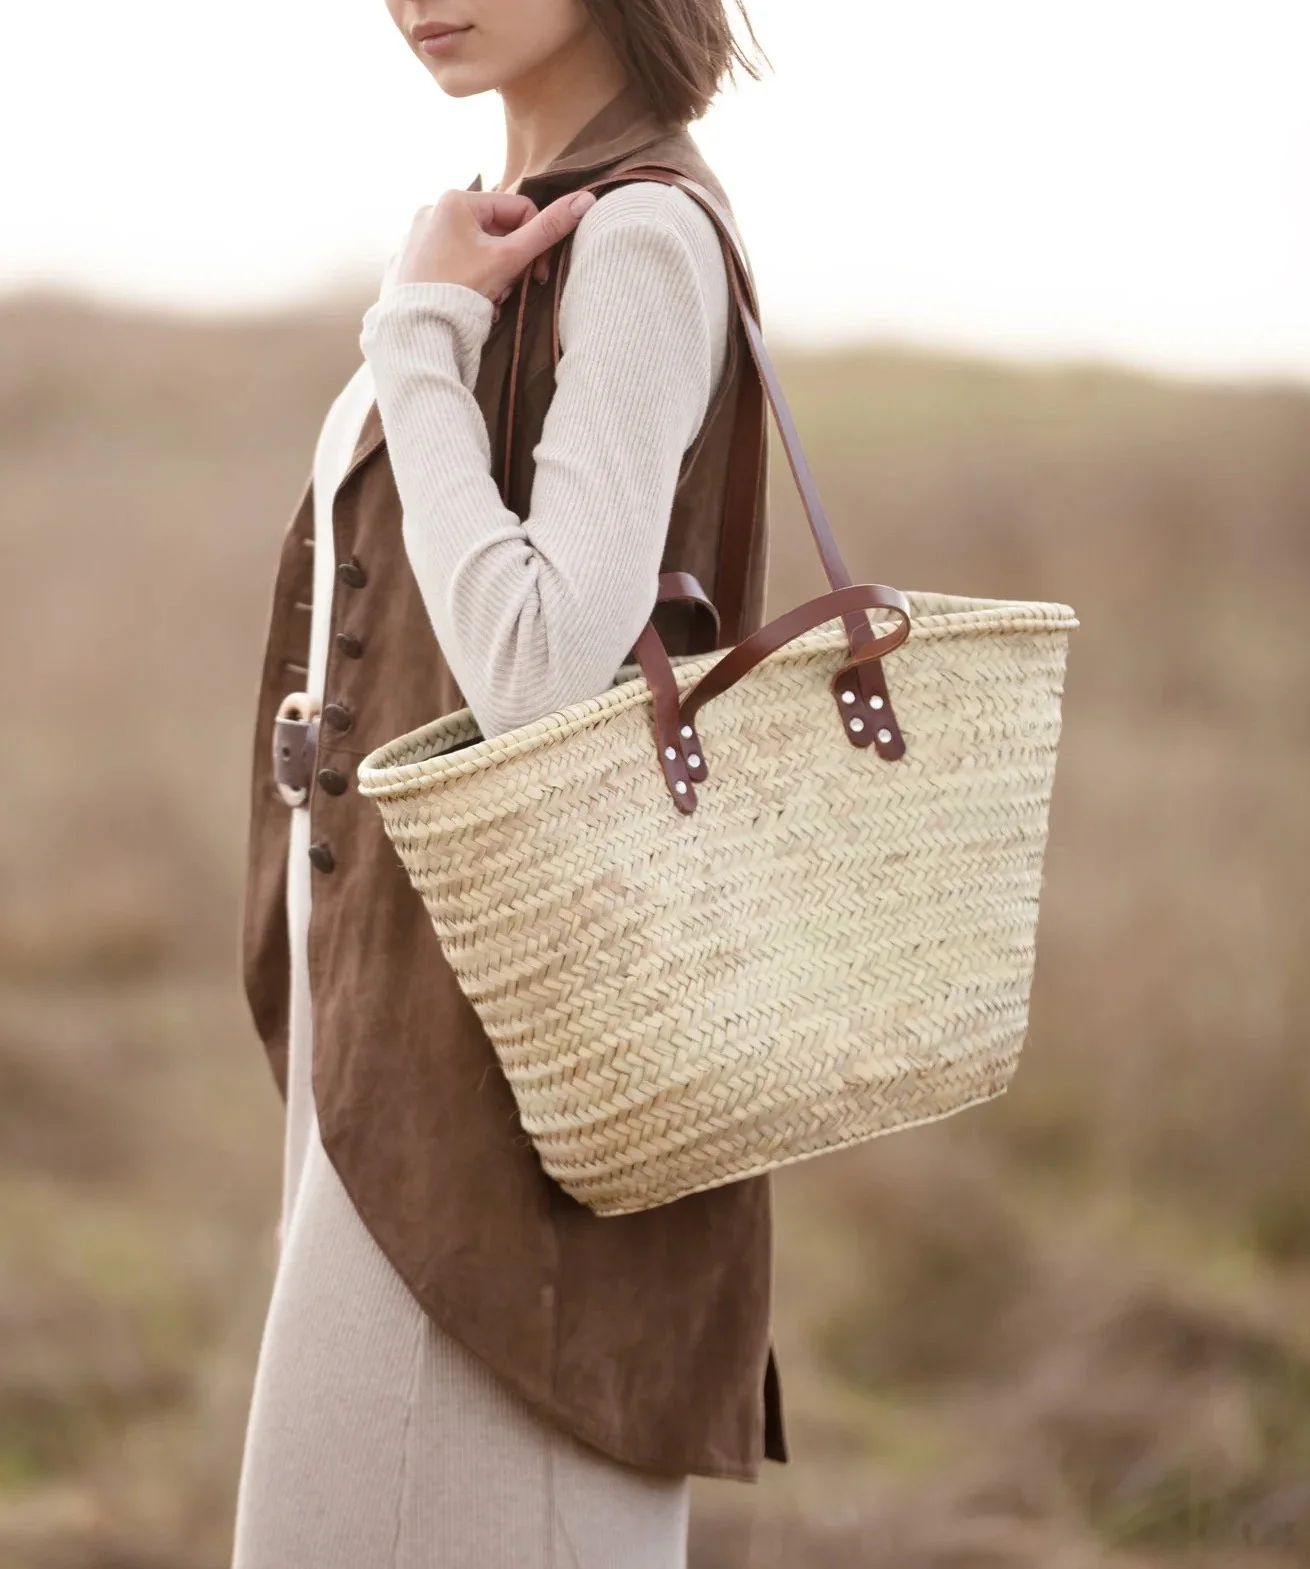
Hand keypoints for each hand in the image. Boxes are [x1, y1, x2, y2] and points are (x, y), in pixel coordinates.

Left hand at [393, 188, 597, 315]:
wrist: (415, 331)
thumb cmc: (461, 290)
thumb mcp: (509, 259)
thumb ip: (547, 231)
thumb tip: (587, 200)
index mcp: (456, 199)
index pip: (518, 210)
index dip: (535, 243)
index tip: (536, 276)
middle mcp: (433, 209)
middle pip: (497, 231)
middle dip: (511, 263)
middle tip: (510, 291)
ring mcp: (420, 235)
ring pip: (477, 248)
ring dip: (494, 273)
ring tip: (490, 299)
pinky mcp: (413, 259)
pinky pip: (455, 261)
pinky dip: (471, 278)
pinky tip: (470, 300)